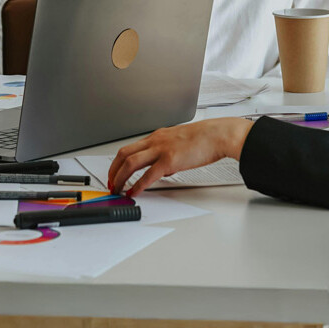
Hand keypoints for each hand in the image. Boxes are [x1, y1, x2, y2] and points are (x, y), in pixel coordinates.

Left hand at [108, 117, 252, 194]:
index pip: (129, 148)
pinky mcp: (170, 160)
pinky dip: (138, 185)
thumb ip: (166, 153)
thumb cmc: (203, 138)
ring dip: (120, 178)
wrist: (217, 135)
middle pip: (124, 154)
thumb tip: (160, 170)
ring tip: (117, 189)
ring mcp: (161, 150)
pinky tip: (134, 192)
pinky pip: (148, 175)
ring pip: (131, 163)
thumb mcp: (178, 141)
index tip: (114, 173)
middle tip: (110, 183)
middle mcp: (155, 141)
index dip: (117, 162)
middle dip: (113, 170)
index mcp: (157, 136)